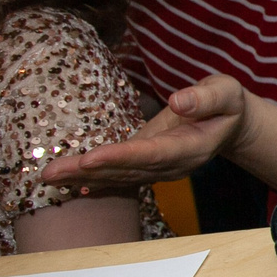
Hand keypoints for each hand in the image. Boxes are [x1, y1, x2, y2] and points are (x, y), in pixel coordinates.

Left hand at [42, 74, 248, 187]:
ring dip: (82, 179)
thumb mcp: (225, 92)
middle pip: (127, 171)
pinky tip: (68, 184)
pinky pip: (118, 176)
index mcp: (191, 148)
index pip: (151, 154)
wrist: (229, 124)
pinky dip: (92, 181)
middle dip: (88, 173)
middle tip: (51, 174)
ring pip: (118, 177)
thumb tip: (178, 101)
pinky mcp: (147, 166)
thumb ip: (205, 98)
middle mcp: (172, 165)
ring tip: (47, 178)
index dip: (120, 157)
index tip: (89, 159)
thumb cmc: (226, 103)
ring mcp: (158, 169)